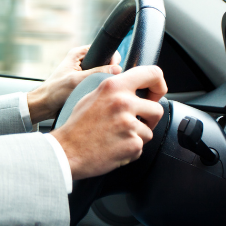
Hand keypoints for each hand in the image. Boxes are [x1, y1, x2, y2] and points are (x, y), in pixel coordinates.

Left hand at [27, 45, 121, 123]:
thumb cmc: (54, 91)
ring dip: (104, 82)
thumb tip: (117, 69)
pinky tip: (97, 94)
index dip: (112, 60)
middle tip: (105, 83)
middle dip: (109, 73)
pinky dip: (100, 88)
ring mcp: (84, 72)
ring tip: (98, 90)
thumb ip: (96, 73)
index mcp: (78, 54)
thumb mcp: (76, 81)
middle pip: (106, 63)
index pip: (104, 50)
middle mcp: (82, 61)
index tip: (114, 71)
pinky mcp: (85, 82)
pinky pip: (99, 83)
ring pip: (104, 75)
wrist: (44, 105)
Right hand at [49, 65, 167, 179]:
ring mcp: (129, 125)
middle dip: (148, 118)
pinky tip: (113, 146)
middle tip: (134, 123)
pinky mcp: (132, 144)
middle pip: (156, 109)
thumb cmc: (76, 126)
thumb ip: (114, 89)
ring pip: (149, 131)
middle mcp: (123, 103)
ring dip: (136, 136)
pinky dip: (130, 149)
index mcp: (113, 87)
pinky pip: (141, 146)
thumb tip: (135, 88)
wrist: (66, 151)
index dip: (158, 85)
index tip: (155, 94)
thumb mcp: (91, 96)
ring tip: (116, 136)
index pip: (152, 74)